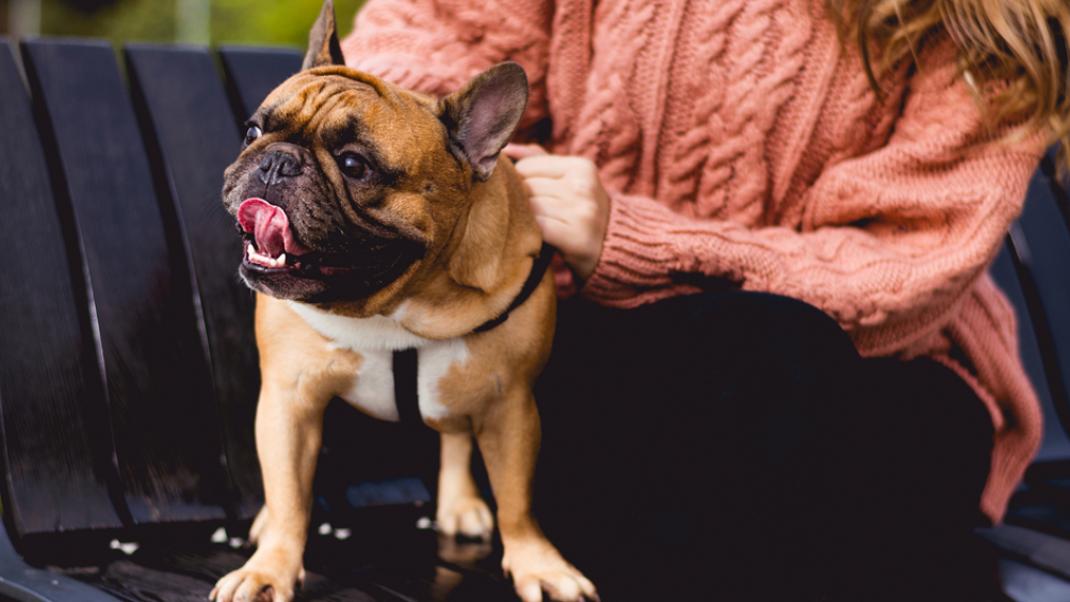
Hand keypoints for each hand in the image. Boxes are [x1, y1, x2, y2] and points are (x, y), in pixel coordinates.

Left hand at [505, 144, 610, 281]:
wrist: (611, 246)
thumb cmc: (580, 208)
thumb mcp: (567, 178)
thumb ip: (536, 159)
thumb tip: (506, 149)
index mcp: (582, 166)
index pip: (527, 166)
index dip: (521, 182)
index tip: (533, 195)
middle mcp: (583, 186)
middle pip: (527, 187)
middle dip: (524, 201)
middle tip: (536, 213)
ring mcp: (581, 212)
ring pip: (530, 207)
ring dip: (529, 219)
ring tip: (541, 224)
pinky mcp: (576, 237)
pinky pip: (537, 227)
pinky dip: (535, 233)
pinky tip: (543, 236)